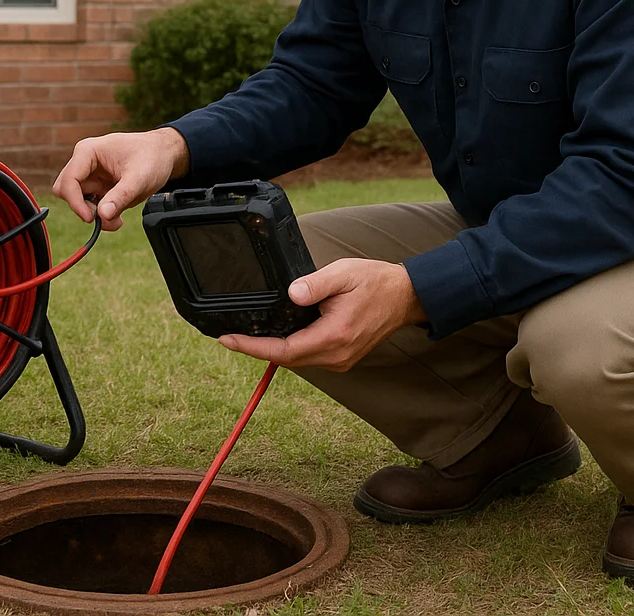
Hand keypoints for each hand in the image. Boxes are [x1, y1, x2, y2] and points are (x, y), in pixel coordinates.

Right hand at [51, 128, 189, 230]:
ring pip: (78, 201)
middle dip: (83, 208)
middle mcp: (84, 161)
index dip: (75, 202)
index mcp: (88, 151)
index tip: (91, 218)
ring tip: (117, 219)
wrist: (164, 155)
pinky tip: (117, 216)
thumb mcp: (139, 178)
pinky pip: (90, 205)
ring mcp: (90, 174)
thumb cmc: (152, 157)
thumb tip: (103, 215)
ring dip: (94, 214)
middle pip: (66, 191)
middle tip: (106, 217)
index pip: (69, 180)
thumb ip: (121, 196)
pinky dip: (100, 214)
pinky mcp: (97, 185)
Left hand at [217, 258, 427, 371]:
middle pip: (288, 359)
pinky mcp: (343, 357)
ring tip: (249, 335)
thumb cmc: (375, 282)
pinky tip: (279, 335)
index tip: (229, 340)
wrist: (405, 296)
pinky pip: (309, 357)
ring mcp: (341, 359)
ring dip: (274, 350)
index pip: (285, 350)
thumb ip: (315, 284)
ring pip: (298, 360)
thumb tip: (292, 293)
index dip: (253, 348)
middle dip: (257, 349)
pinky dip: (291, 348)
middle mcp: (337, 355)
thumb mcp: (343, 274)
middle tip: (230, 336)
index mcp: (334, 336)